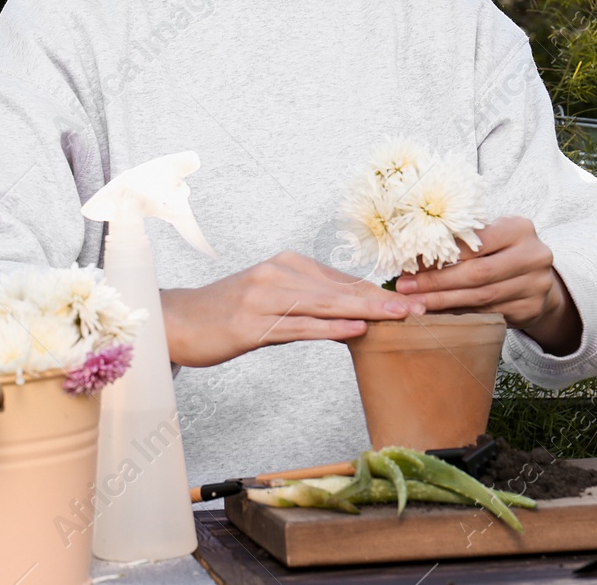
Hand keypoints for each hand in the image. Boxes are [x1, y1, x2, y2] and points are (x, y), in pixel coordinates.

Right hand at [162, 250, 412, 367]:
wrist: (176, 321)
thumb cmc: (225, 313)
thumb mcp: (270, 299)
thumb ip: (308, 302)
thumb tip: (352, 314)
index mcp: (285, 265)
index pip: (341, 281)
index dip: (378, 293)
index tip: (412, 301)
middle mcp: (276, 275)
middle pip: (339, 291)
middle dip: (382, 301)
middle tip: (420, 309)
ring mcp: (262, 299)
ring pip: (324, 306)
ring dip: (366, 312)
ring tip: (399, 318)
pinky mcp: (251, 325)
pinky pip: (297, 327)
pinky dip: (329, 329)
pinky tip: (355, 331)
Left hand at [392, 216, 582, 355]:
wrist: (540, 279)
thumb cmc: (503, 251)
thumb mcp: (491, 235)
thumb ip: (462, 241)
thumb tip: (413, 255)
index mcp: (519, 229)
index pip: (474, 243)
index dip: (441, 255)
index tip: (410, 265)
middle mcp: (533, 256)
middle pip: (477, 273)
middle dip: (437, 283)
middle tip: (407, 288)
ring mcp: (535, 285)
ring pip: (480, 297)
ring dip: (443, 302)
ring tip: (416, 303)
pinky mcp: (531, 309)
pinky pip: (487, 313)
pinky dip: (459, 313)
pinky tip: (437, 313)